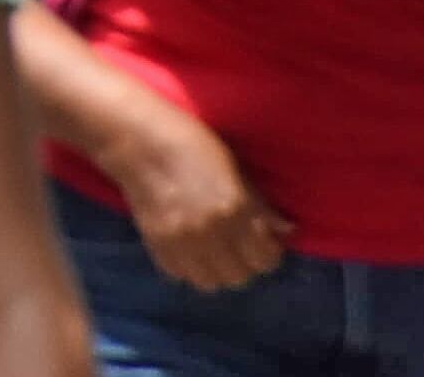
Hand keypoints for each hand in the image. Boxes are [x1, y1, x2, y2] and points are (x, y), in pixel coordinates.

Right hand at [106, 100, 289, 290]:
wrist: (137, 140)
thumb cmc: (191, 143)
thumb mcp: (233, 167)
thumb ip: (259, 204)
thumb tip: (286, 231)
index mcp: (234, 208)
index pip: (265, 260)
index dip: (268, 254)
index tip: (263, 243)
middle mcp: (211, 231)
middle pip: (239, 277)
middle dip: (244, 264)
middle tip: (238, 247)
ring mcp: (180, 241)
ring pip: (210, 283)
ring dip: (216, 271)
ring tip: (213, 252)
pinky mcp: (155, 244)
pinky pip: (180, 275)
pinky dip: (188, 267)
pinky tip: (189, 248)